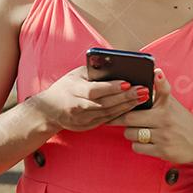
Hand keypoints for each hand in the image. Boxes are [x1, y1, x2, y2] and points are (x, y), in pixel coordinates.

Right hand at [29, 65, 149, 132]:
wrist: (48, 111)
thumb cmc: (65, 87)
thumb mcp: (75, 75)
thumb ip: (93, 71)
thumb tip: (115, 65)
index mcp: (73, 91)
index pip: (95, 90)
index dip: (111, 87)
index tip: (128, 83)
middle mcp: (77, 107)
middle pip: (105, 103)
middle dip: (126, 97)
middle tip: (143, 90)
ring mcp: (82, 120)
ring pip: (108, 113)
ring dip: (127, 105)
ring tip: (143, 97)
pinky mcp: (87, 127)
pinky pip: (107, 120)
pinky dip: (121, 113)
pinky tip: (132, 107)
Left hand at [106, 68, 192, 164]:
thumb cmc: (183, 121)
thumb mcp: (174, 103)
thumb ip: (162, 89)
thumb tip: (155, 71)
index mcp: (165, 105)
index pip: (146, 95)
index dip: (129, 97)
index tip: (120, 96)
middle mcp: (164, 119)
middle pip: (130, 118)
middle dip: (121, 118)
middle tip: (117, 117)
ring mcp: (163, 136)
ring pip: (130, 134)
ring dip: (130, 133)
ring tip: (136, 130)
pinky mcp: (162, 151)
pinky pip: (137, 147)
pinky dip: (137, 145)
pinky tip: (144, 141)